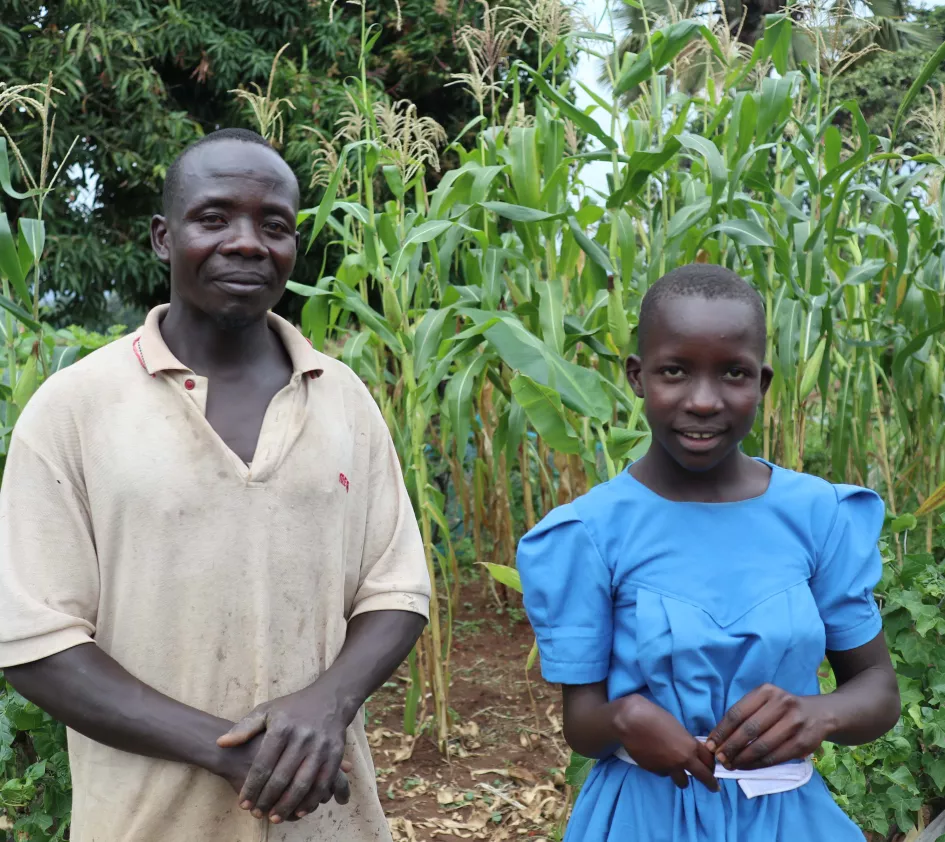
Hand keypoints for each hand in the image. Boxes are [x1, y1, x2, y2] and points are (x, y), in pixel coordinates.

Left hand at [216, 686, 353, 823]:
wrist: (330, 698)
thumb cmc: (293, 708)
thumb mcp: (267, 711)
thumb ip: (244, 728)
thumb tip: (221, 743)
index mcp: (282, 728)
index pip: (263, 764)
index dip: (252, 787)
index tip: (242, 803)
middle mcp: (302, 738)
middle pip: (281, 777)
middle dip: (267, 800)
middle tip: (256, 813)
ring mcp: (320, 747)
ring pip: (302, 784)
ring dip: (287, 805)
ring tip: (274, 818)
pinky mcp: (336, 754)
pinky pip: (323, 783)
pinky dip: (311, 800)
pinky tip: (300, 811)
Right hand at [610, 695, 718, 791]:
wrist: (631, 722)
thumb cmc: (654, 716)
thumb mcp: (676, 727)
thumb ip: (685, 741)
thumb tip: (687, 749)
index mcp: (690, 746)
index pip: (709, 760)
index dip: (712, 765)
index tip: (712, 769)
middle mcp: (682, 760)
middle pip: (703, 776)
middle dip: (710, 783)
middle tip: (714, 788)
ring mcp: (669, 768)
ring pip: (682, 782)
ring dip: (682, 777)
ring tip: (677, 771)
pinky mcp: (655, 771)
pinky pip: (664, 774)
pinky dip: (664, 769)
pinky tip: (656, 758)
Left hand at [706, 684, 834, 770]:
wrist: (819, 714)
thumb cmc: (782, 709)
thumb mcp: (764, 701)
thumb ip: (744, 715)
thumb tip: (718, 739)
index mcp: (766, 691)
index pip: (737, 713)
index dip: (721, 731)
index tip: (710, 745)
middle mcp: (781, 704)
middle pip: (748, 729)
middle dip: (730, 747)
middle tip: (719, 759)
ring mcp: (794, 723)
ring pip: (762, 745)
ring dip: (743, 759)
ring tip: (731, 765)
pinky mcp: (803, 742)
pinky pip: (776, 757)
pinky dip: (759, 764)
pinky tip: (748, 767)